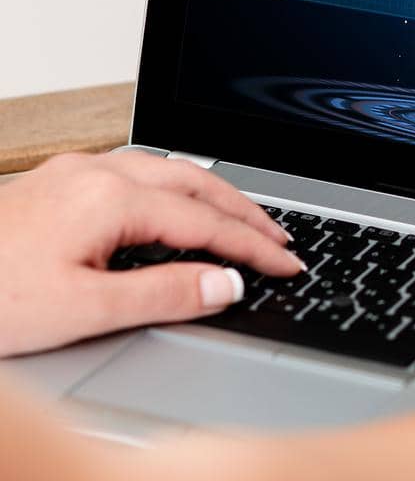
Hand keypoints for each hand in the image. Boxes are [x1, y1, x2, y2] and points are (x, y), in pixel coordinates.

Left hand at [0, 151, 302, 354]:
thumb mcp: (82, 310)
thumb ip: (162, 294)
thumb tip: (225, 284)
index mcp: (109, 198)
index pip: (205, 221)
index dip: (253, 247)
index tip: (288, 266)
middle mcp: (96, 173)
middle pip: (196, 180)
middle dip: (246, 209)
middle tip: (283, 241)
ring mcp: (75, 173)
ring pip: (168, 170)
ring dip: (213, 195)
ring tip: (246, 224)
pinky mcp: (59, 183)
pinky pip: (139, 173)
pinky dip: (178, 191)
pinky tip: (179, 211)